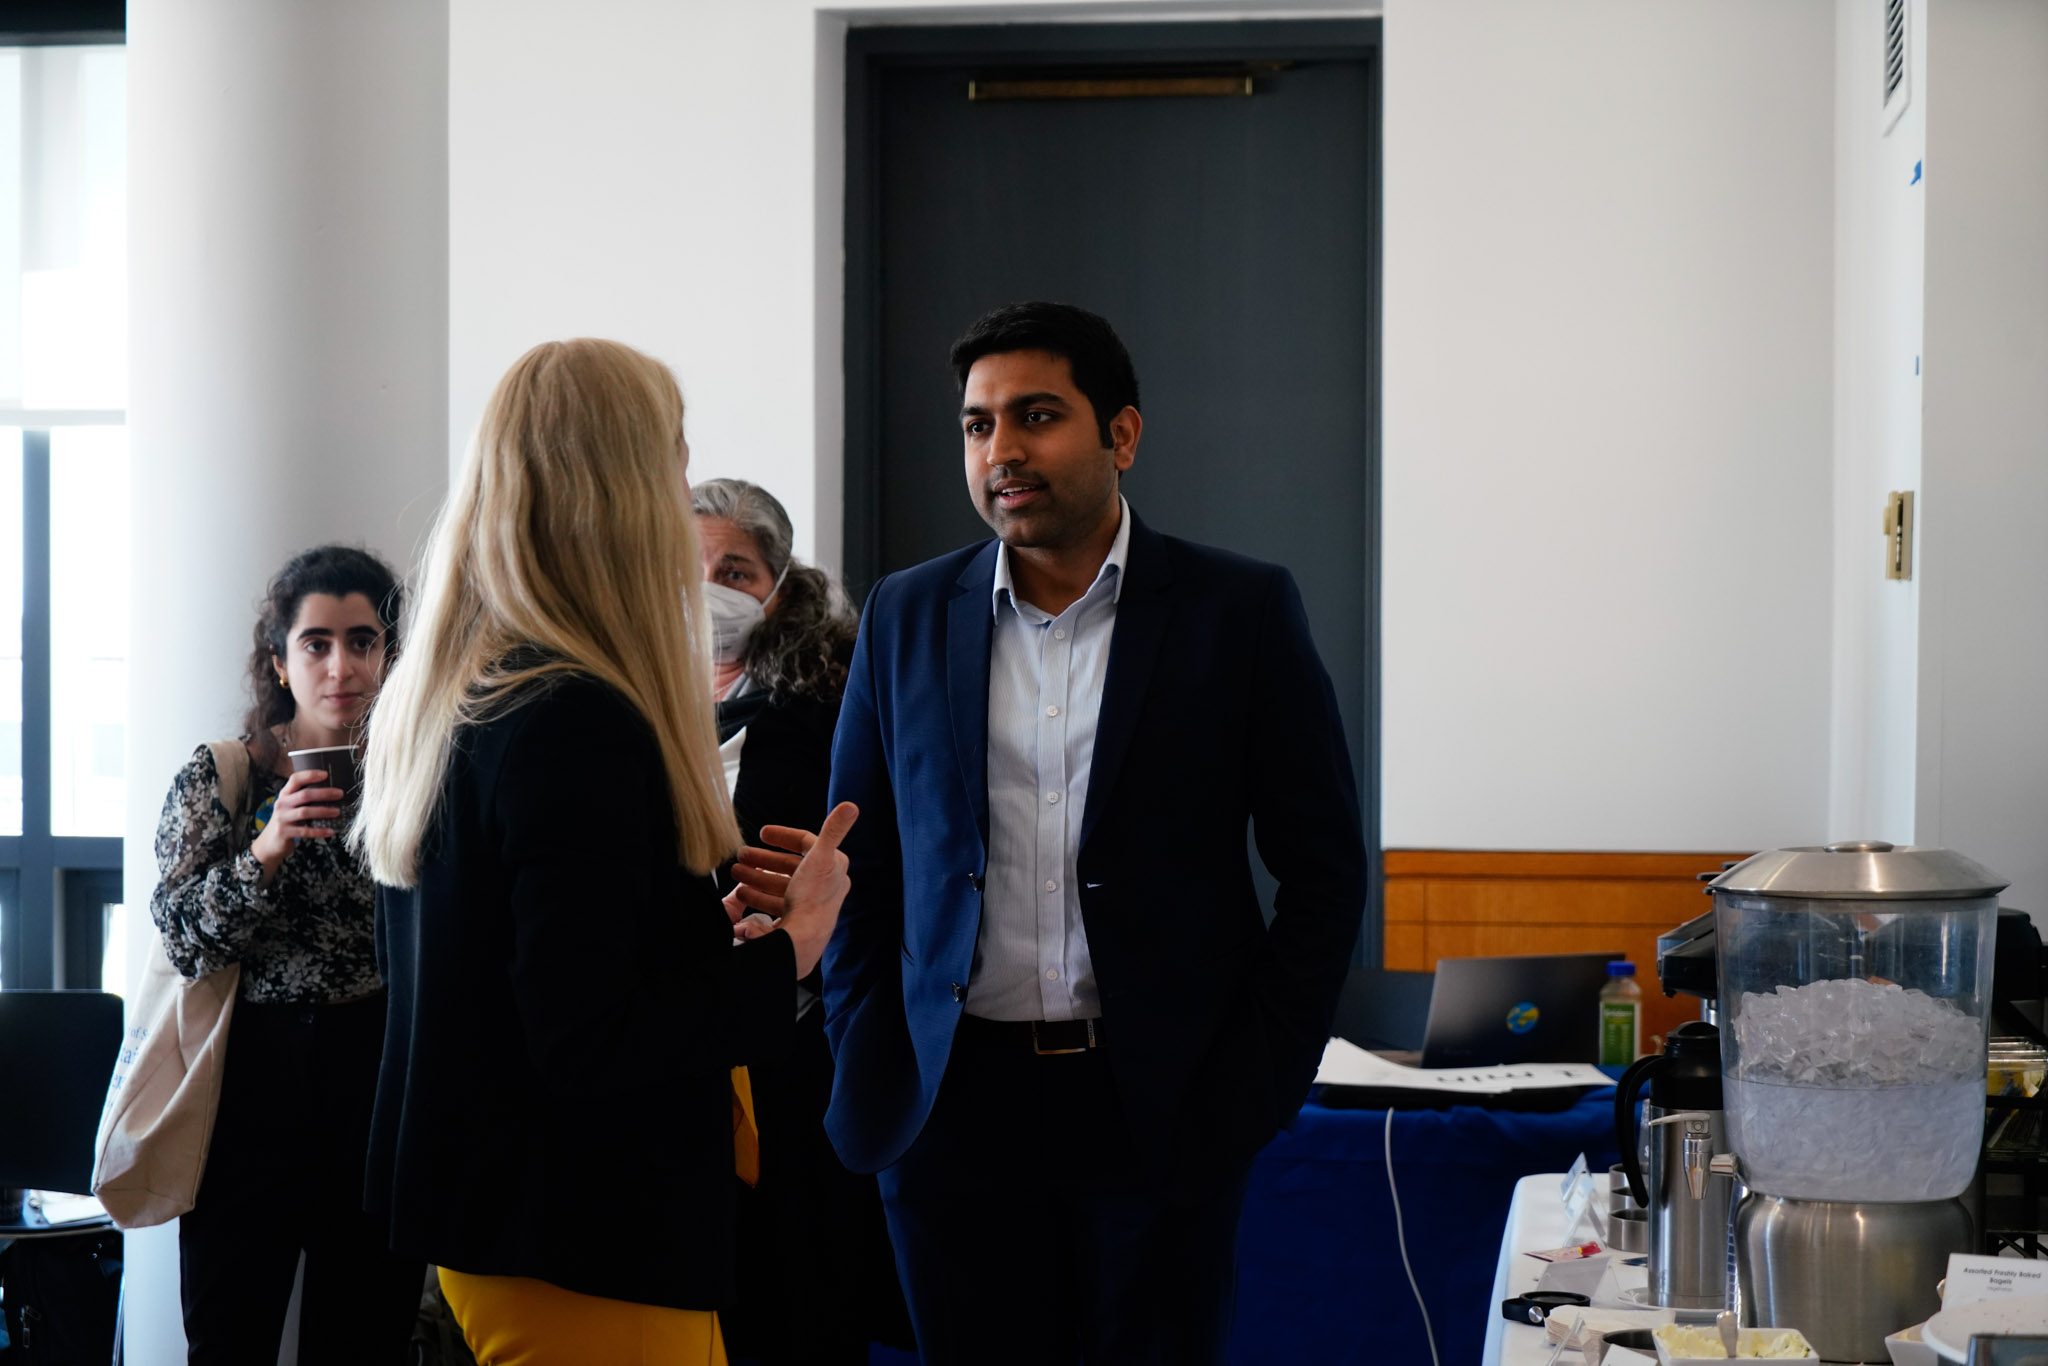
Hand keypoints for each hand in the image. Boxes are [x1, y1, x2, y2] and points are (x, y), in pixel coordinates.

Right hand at [250, 769, 344, 884]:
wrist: (269, 842)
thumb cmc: (287, 820)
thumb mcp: (291, 806)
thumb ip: (303, 798)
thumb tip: (332, 791)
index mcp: (284, 794)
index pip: (295, 779)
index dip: (310, 775)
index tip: (326, 774)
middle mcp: (281, 804)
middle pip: (304, 795)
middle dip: (324, 793)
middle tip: (340, 794)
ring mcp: (281, 818)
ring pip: (305, 812)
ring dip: (324, 811)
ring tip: (338, 812)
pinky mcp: (284, 832)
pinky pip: (305, 831)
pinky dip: (319, 831)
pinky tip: (330, 831)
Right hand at [726, 803, 857, 978]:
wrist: (804, 939)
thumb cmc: (813, 897)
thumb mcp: (821, 856)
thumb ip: (834, 830)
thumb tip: (851, 805)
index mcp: (832, 867)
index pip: (806, 844)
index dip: (784, 836)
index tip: (762, 833)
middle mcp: (823, 886)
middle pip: (790, 866)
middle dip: (763, 860)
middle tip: (741, 856)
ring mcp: (809, 904)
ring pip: (780, 885)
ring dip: (757, 877)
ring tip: (737, 873)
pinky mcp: (797, 921)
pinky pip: (775, 904)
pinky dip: (758, 896)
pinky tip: (742, 894)